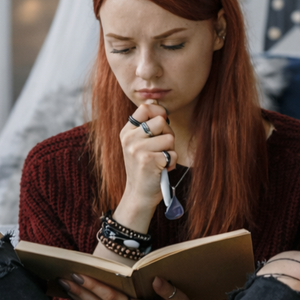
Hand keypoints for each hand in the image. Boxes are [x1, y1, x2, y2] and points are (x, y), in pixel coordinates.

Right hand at [113, 102, 175, 231]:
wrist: (139, 194)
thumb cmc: (144, 167)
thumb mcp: (138, 144)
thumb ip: (146, 125)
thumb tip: (156, 104)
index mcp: (127, 132)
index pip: (145, 108)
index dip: (159, 113)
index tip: (161, 125)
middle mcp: (129, 139)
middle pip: (161, 121)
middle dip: (168, 134)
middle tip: (161, 148)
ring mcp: (138, 149)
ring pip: (169, 137)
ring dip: (170, 150)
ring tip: (161, 159)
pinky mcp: (149, 161)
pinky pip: (173, 154)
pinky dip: (172, 163)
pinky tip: (162, 169)